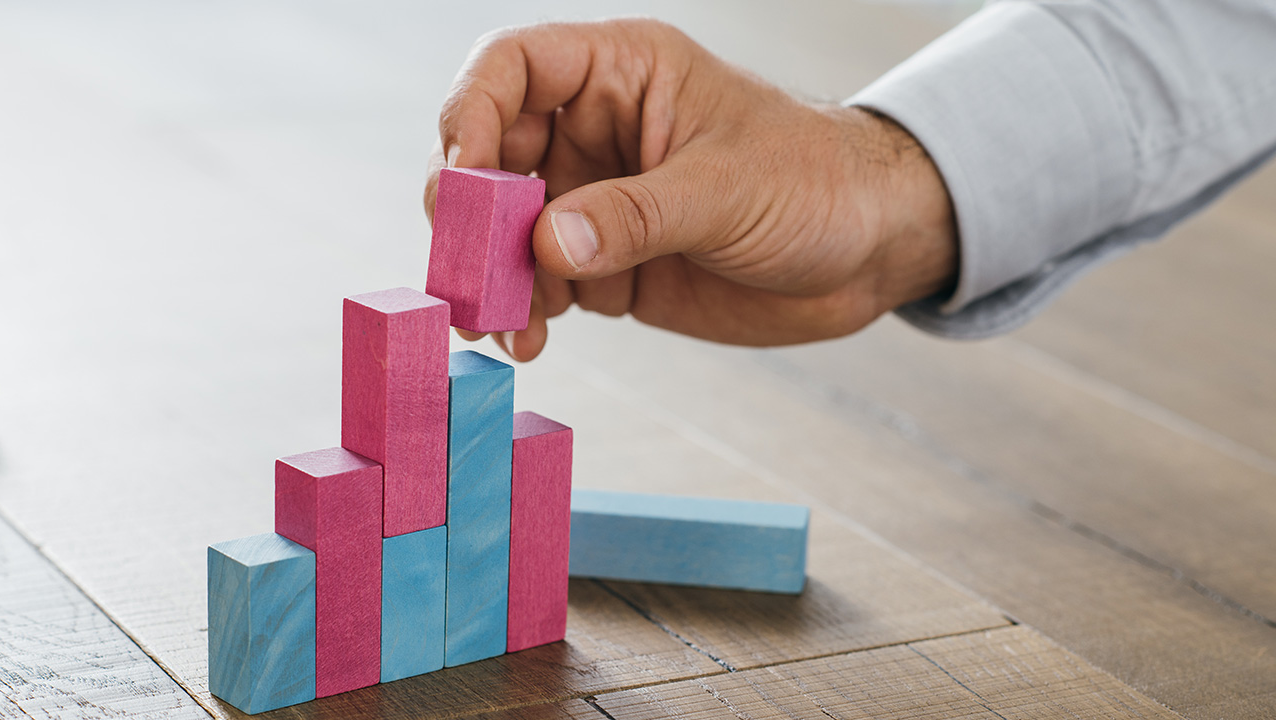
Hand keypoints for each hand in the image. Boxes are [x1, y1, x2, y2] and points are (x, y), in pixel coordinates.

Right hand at [425, 19, 956, 360]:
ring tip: (505, 324)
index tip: (463, 180)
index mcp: (621, 75)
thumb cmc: (818, 182)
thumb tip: (545, 244)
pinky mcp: (607, 264)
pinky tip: (531, 341)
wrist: (869, 250)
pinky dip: (526, 314)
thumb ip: (636, 216)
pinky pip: (543, 285)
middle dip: (468, 216)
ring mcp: (597, 201)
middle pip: (491, 157)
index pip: (513, 68)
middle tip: (468, 273)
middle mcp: (595, 133)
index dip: (470, 114)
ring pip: (507, 231)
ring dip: (493, 278)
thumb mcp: (727, 190)